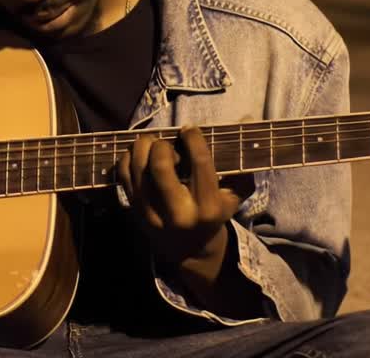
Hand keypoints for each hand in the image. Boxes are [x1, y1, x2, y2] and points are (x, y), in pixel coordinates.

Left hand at [118, 125, 241, 268]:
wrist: (191, 250)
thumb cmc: (215, 214)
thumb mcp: (233, 195)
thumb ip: (240, 162)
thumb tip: (246, 118)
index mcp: (208, 207)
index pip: (200, 163)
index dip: (193, 139)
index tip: (189, 129)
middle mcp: (179, 212)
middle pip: (160, 167)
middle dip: (161, 146)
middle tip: (165, 142)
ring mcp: (152, 213)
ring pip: (138, 169)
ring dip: (142, 148)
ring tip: (151, 144)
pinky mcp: (134, 211)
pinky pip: (123, 176)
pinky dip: (127, 158)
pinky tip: (139, 156)